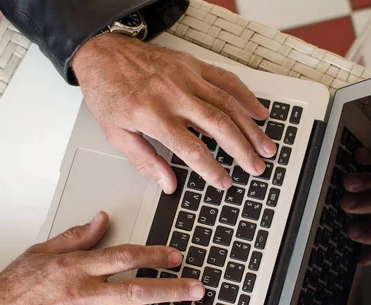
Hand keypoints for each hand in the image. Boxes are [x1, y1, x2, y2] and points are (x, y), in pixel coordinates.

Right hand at [0, 212, 205, 304]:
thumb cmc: (12, 290)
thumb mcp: (41, 252)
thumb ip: (76, 237)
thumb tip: (101, 219)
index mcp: (76, 268)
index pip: (125, 257)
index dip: (155, 256)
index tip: (175, 257)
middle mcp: (84, 295)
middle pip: (139, 290)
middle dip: (173, 288)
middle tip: (198, 288)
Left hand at [72, 34, 274, 193]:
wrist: (105, 54)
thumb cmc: (109, 93)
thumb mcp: (116, 134)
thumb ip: (145, 161)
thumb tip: (168, 184)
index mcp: (153, 116)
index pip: (192, 150)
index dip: (212, 170)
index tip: (224, 182)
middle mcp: (174, 96)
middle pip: (218, 126)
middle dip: (242, 150)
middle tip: (256, 168)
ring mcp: (186, 78)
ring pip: (228, 104)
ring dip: (250, 128)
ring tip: (266, 147)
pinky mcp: (193, 65)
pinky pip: (226, 80)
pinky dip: (246, 96)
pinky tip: (259, 112)